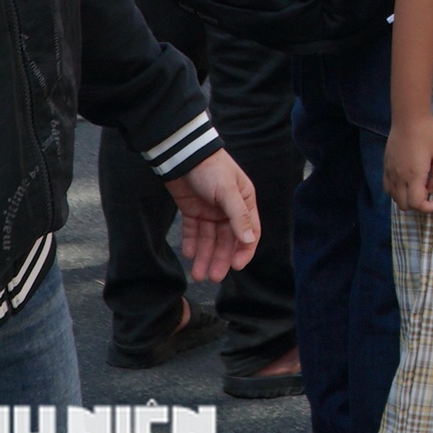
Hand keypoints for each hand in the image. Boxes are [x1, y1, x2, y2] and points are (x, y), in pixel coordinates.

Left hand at [164, 150, 260, 282]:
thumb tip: (249, 240)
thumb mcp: (227, 192)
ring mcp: (210, 210)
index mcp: (244, 202)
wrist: (182, 154)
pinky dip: (191, 243)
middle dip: (220, 259)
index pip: (249, 232)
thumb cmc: (211, 168)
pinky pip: (193, 231)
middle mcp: (229, 209)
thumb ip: (239, 216)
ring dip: (204, 256)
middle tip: (211, 277)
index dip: (244, 251)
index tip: (235, 267)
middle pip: (227, 240)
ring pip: (209, 239)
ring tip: (197, 274)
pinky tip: (188, 254)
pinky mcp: (192, 210)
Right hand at [385, 116, 432, 212]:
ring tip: (418, 187)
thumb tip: (432, 188)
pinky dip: (397, 192)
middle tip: (429, 193)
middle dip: (418, 205)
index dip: (427, 208)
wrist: (409, 118)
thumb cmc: (428, 135)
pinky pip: (387, 188)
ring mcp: (390, 172)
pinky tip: (407, 182)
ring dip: (407, 199)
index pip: (416, 204)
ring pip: (394, 198)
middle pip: (404, 205)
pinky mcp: (385, 166)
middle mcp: (399, 177)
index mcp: (414, 175)